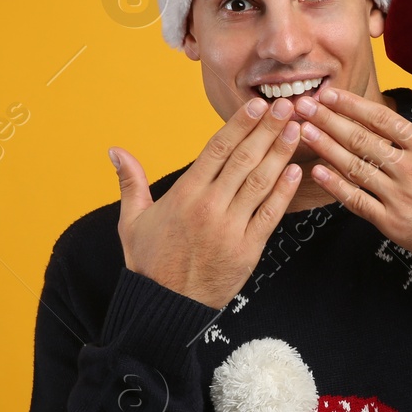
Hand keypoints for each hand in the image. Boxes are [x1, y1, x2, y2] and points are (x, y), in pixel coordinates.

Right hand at [111, 96, 303, 308]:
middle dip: (267, 130)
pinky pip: (270, 215)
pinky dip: (284, 192)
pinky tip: (295, 171)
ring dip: (280, 154)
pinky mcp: (248, 250)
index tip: (257, 105)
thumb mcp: (132, 220)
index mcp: (184, 195)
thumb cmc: (149, 263)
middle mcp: (209, 207)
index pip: (217, 149)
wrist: (165, 306)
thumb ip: (130, 181)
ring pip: (260, 182)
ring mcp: (231, 228)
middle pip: (243, 159)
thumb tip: (115, 150)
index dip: (240, 125)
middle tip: (286, 106)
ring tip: (296, 130)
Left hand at [295, 80, 411, 266]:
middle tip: (302, 105)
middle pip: (360, 139)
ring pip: (354, 167)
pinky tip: (316, 172)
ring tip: (301, 131)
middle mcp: (410, 169)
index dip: (353, 105)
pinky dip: (336, 186)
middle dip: (328, 120)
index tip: (331, 94)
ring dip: (325, 147)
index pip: (383, 119)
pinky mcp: (393, 224)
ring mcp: (399, 198)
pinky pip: (357, 202)